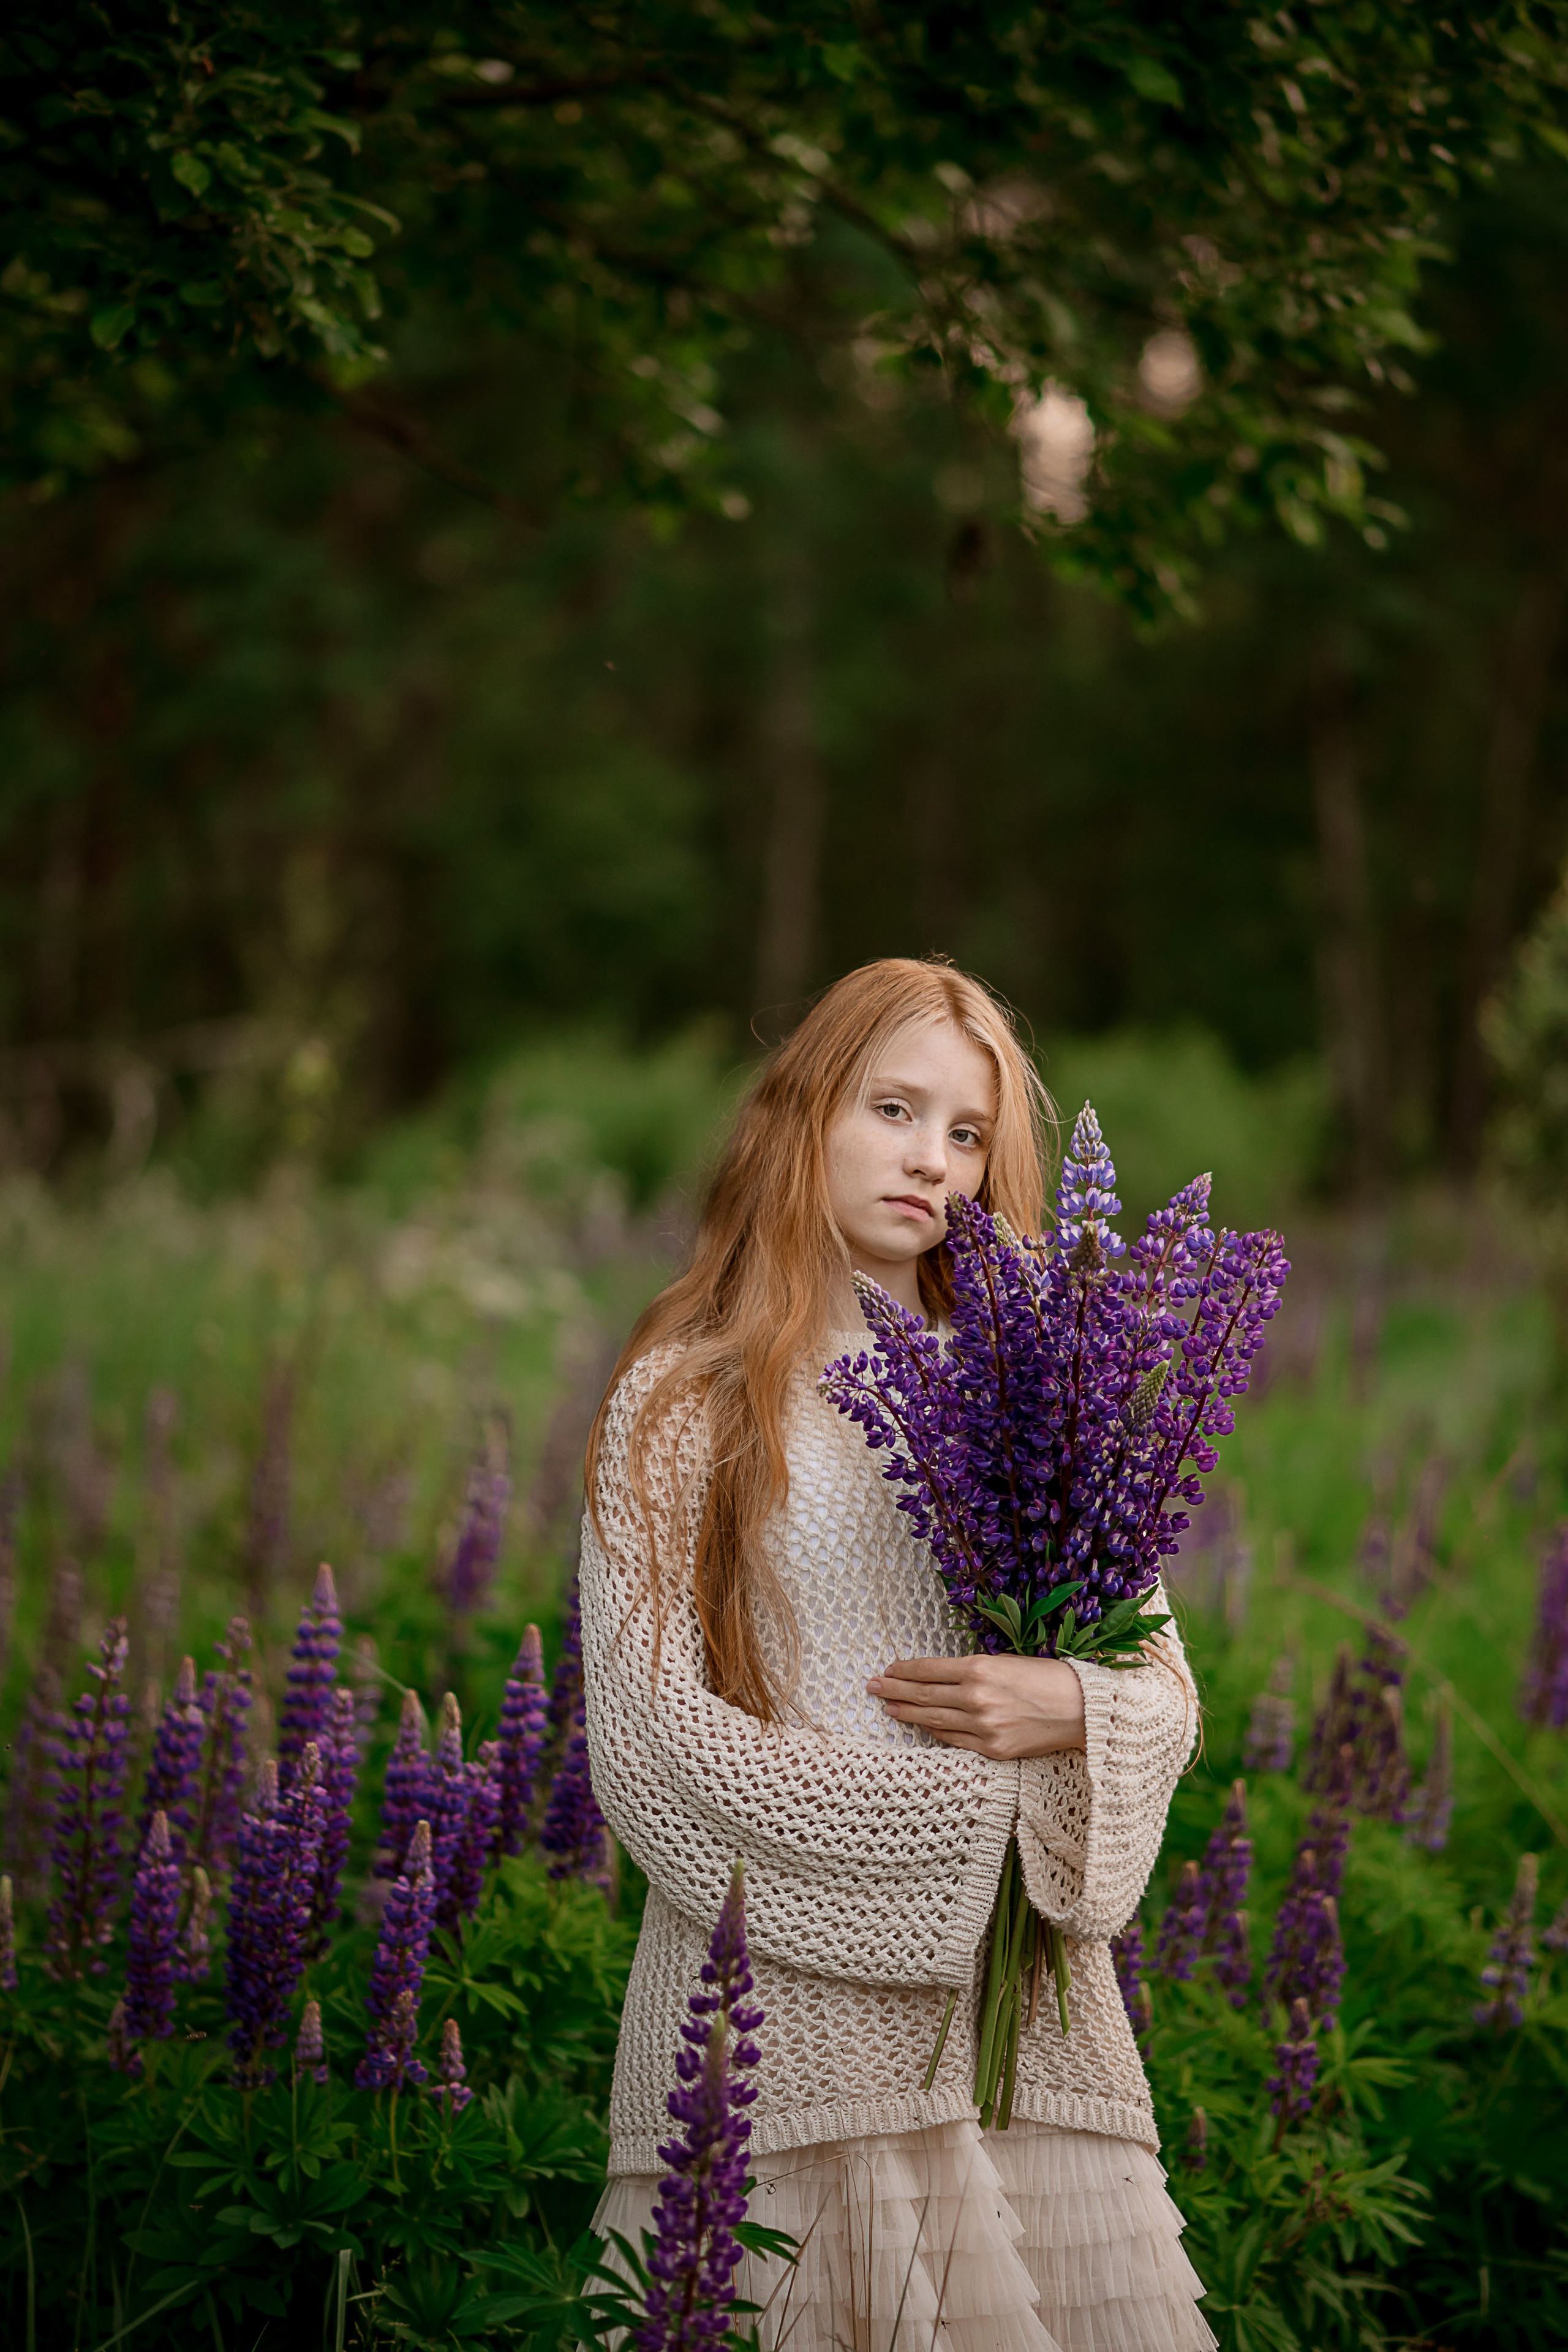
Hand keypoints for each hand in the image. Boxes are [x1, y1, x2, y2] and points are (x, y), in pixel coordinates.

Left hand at [866, 1653, 1086, 1758]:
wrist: (1082, 1710)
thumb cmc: (1047, 1678)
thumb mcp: (1005, 1662)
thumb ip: (972, 1671)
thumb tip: (939, 1676)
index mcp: (979, 1668)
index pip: (928, 1669)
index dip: (904, 1670)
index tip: (888, 1669)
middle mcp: (976, 1697)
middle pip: (923, 1695)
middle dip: (894, 1690)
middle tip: (872, 1686)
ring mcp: (983, 1727)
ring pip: (933, 1720)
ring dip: (906, 1713)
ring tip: (888, 1707)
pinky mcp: (992, 1749)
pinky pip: (954, 1740)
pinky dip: (935, 1733)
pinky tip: (921, 1727)